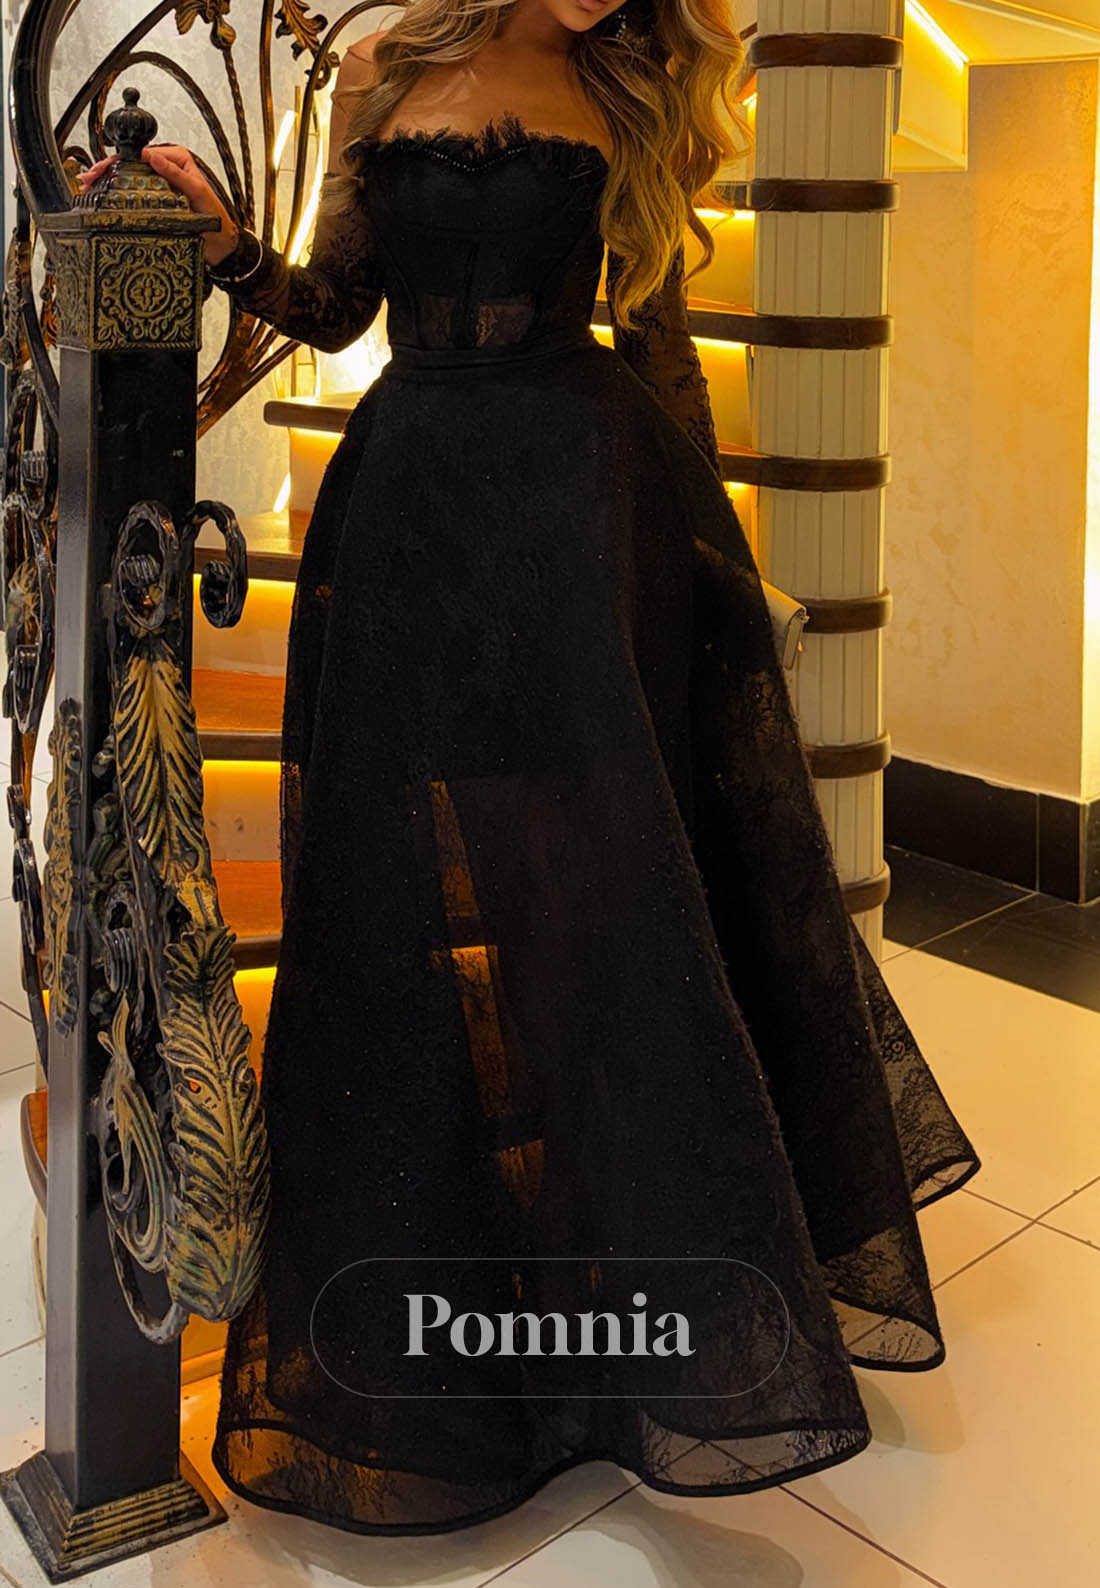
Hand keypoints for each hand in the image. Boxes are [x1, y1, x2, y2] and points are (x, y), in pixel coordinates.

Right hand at [76, 145, 239, 265]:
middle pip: (131, 165)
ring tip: (88, 186)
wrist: (221, 245)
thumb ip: (177, 175)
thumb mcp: (197, 194)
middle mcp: (166, 169)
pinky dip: (117, 194)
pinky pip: (134, 194)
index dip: (121, 160)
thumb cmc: (214, 219)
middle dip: (108, 170)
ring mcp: (159, 185)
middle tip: (90, 177)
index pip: (143, 154)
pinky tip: (102, 196)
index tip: (106, 168)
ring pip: (128, 178)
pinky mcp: (156, 201)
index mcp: (177, 160)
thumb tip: (153, 157)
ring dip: (108, 182)